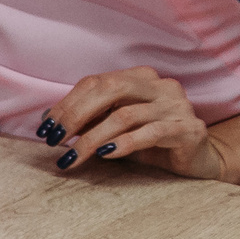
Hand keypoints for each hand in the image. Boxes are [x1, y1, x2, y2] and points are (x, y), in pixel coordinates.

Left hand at [41, 68, 226, 179]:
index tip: (45, 129)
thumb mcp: (112, 129)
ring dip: (92, 138)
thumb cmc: (148, 143)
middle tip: (55, 141)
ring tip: (72, 157)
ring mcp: (178, 106)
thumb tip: (47, 119)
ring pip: (125, 115)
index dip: (66, 104)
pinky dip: (124, 143)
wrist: (194, 160)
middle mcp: (161, 86)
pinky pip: (151, 132)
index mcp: (141, 78)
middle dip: (76, 116)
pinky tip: (105, 155)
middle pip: (111, 90)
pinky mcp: (189, 129)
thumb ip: (87, 120)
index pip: (96, 82)